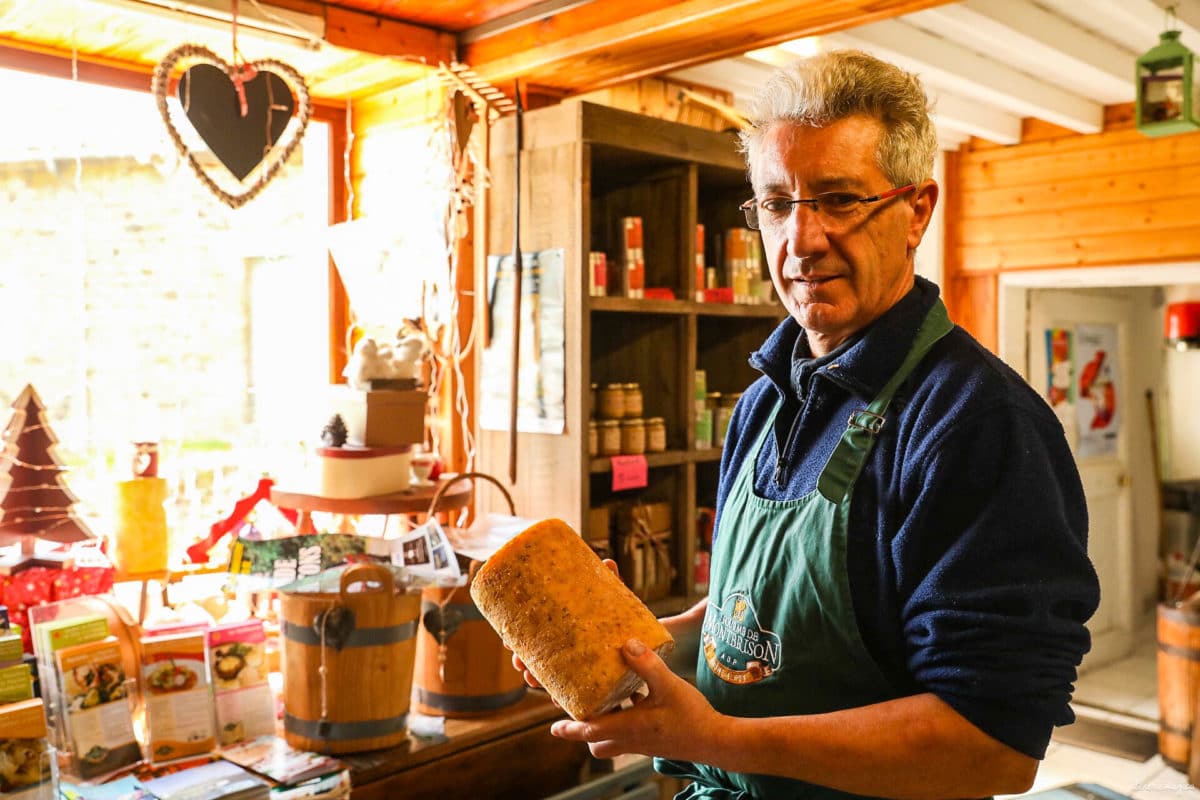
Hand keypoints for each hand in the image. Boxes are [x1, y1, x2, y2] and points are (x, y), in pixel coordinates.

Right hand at [510, 558, 621, 691]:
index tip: (506, 642)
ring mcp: (583, 672)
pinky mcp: (600, 687)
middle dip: (525, 664)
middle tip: (519, 663)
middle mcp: (570, 655)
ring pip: (554, 681)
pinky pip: (579, 697)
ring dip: (540, 683)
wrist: (654, 641)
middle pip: (539, 663)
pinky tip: (558, 700)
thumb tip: (607, 563)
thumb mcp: (619, 600)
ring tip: (533, 681)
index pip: (535, 639)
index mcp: (566, 634)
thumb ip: (613, 584)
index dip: (517, 642)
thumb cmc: (629, 618)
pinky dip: (567, 698)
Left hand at [549, 637, 718, 761]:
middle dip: (584, 731)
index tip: (553, 728)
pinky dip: (626, 719)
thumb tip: (626, 643)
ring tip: (603, 701)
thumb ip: (647, 664)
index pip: (591, 731)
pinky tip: (637, 696)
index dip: (570, 729)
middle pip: (598, 743)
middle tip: (577, 713)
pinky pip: (631, 733)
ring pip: (614, 740)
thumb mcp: (669, 685)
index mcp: (629, 728)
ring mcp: (645, 742)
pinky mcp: (656, 740)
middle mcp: (633, 739)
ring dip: (605, 724)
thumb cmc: (692, 716)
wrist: (717, 741)